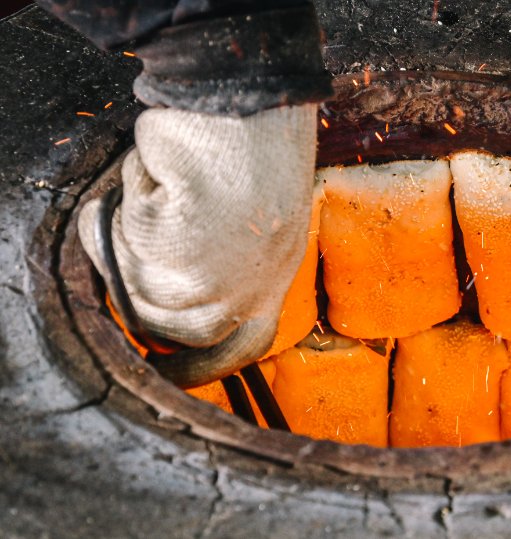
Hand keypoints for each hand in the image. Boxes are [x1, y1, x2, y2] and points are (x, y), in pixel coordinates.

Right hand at [79, 104, 316, 386]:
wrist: (252, 104)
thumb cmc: (257, 149)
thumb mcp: (257, 222)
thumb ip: (227, 266)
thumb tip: (171, 291)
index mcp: (273, 283)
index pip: (239, 349)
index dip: (200, 368)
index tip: (166, 370)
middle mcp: (244, 296)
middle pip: (159, 323)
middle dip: (143, 272)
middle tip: (159, 219)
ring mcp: (208, 283)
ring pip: (130, 280)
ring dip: (136, 228)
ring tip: (174, 186)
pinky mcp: (169, 252)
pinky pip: (118, 238)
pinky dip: (129, 198)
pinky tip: (165, 174)